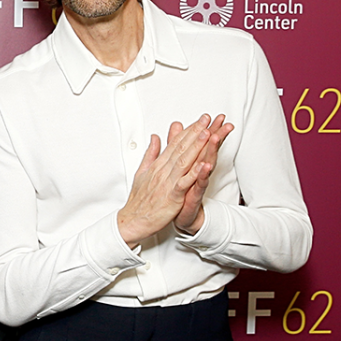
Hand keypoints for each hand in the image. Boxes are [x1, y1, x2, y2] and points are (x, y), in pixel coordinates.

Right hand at [117, 115, 212, 247]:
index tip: (200, 120)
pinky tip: (203, 165)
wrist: (132, 220)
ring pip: (184, 161)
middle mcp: (163, 171)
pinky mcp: (172, 196)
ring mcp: (167, 183)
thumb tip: (155, 137)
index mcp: (158, 165)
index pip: (175, 143)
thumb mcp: (142, 172)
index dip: (189, 130)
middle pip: (182, 148)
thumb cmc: (139, 200)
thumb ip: (151, 154)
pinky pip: (184, 183)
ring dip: (196, 147)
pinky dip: (194, 174)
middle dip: (195, 132)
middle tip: (207, 119)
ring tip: (207, 133)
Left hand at [171, 114, 233, 233]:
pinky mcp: (194, 196)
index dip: (209, 130)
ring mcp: (197, 183)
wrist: (182, 217)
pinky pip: (198, 185)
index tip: (216, 116)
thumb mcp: (179, 166)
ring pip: (206, 165)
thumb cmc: (182, 191)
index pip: (202, 144)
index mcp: (193, 164)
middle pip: (209, 151)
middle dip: (217, 136)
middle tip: (225, 123)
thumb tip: (177, 127)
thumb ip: (177, 146)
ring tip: (215, 138)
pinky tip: (205, 166)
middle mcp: (198, 172)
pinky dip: (202, 175)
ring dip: (211, 151)